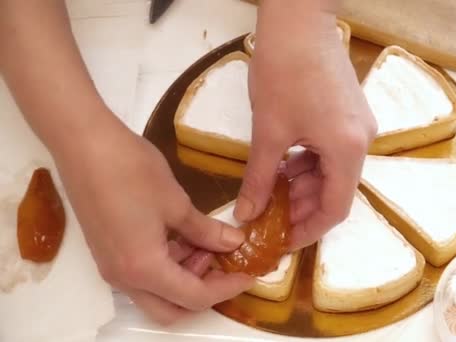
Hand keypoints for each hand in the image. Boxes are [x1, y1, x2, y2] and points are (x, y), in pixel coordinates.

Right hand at [54, 119, 252, 324]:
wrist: (83, 145)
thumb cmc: (131, 171)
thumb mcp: (177, 203)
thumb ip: (207, 231)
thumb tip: (234, 243)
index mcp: (144, 269)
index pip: (195, 297)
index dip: (226, 289)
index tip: (248, 275)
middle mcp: (124, 279)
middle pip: (171, 309)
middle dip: (203, 293)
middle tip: (225, 265)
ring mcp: (111, 267)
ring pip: (155, 293)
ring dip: (185, 278)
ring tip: (206, 242)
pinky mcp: (106, 252)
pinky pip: (141, 275)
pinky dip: (167, 266)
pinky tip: (183, 236)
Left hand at [234, 3, 376, 248]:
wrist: (300, 19)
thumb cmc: (284, 71)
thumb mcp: (268, 131)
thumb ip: (258, 178)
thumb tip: (245, 214)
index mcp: (348, 150)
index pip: (335, 209)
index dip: (308, 231)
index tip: (281, 242)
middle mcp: (362, 142)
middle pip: (336, 191)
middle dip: (302, 209)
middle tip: (269, 219)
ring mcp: (358, 126)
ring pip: (332, 172)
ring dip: (303, 186)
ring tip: (270, 194)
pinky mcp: (350, 114)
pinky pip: (331, 152)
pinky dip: (308, 164)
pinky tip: (282, 166)